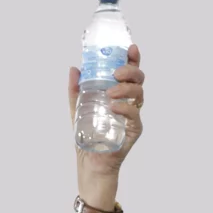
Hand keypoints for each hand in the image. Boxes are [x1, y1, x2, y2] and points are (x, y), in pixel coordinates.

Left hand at [68, 43, 144, 179]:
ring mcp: (133, 115)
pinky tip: (114, 107)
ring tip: (110, 93)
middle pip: (139, 79)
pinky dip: (125, 108)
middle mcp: (129, 102)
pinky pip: (134, 114)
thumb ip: (75, 91)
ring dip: (126, 89)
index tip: (130, 49)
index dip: (133, 59)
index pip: (130, 72)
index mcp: (119, 94)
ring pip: (139, 93)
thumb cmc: (87, 137)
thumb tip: (73, 68)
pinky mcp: (134, 129)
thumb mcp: (78, 110)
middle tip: (115, 74)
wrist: (90, 163)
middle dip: (130, 71)